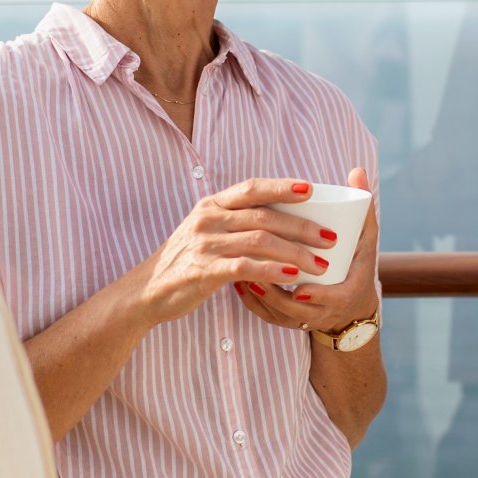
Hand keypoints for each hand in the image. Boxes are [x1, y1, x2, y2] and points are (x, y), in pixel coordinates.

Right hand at [137, 177, 337, 324]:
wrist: (146, 290)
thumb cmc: (185, 261)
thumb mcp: (205, 231)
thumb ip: (233, 221)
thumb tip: (277, 217)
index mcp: (211, 205)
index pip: (251, 188)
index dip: (282, 187)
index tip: (312, 189)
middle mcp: (208, 219)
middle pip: (264, 217)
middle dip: (302, 226)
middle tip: (331, 238)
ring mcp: (205, 244)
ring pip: (260, 241)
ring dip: (295, 252)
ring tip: (320, 263)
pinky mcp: (204, 271)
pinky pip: (246, 267)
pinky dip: (273, 270)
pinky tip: (292, 277)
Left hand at [237, 168, 378, 338]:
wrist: (351, 302)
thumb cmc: (356, 264)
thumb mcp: (365, 238)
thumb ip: (362, 208)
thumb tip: (357, 170)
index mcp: (348, 292)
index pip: (334, 298)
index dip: (317, 294)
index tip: (298, 284)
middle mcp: (326, 312)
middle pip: (299, 310)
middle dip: (276, 294)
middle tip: (257, 271)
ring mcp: (304, 319)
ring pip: (279, 314)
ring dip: (260, 296)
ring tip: (241, 274)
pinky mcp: (288, 321)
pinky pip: (268, 316)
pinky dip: (253, 303)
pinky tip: (238, 284)